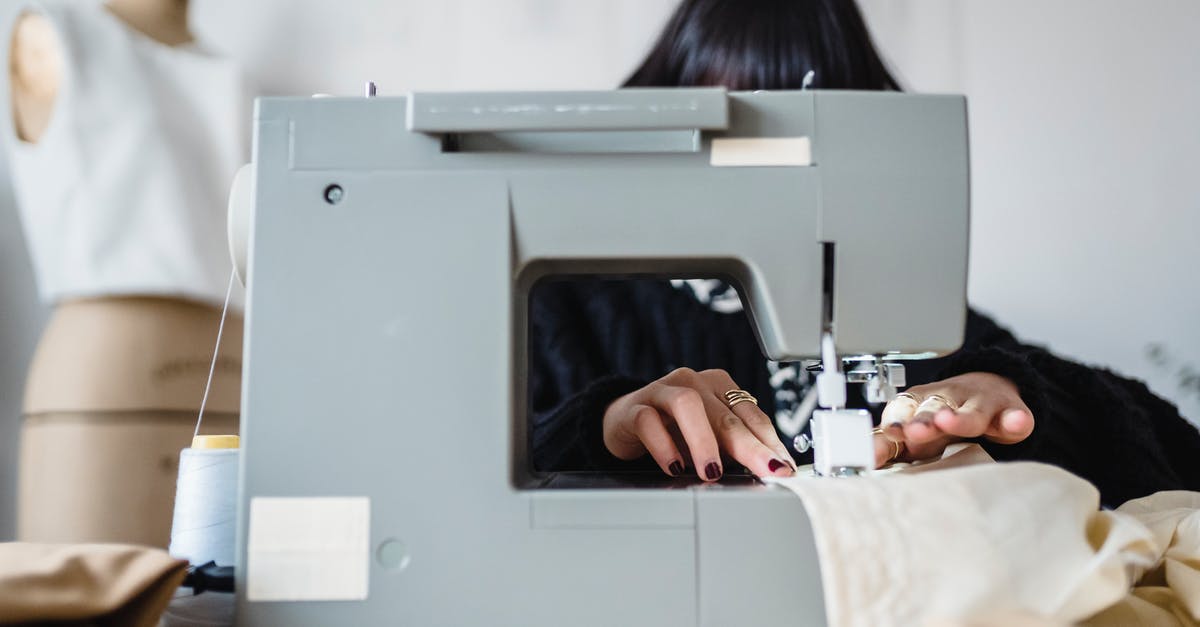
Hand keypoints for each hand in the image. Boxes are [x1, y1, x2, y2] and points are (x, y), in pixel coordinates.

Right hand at [603, 368, 795, 480]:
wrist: (624, 420)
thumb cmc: (673, 430)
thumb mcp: (710, 438)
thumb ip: (734, 450)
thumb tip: (765, 471)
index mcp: (719, 387)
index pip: (752, 415)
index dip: (770, 443)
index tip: (783, 468)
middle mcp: (693, 382)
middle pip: (726, 414)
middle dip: (750, 446)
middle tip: (765, 471)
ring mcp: (663, 391)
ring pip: (687, 405)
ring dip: (703, 441)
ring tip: (712, 472)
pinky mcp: (635, 407)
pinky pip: (649, 422)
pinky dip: (664, 446)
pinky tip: (673, 467)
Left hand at [875, 372, 1034, 466]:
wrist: (987, 388)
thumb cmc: (941, 417)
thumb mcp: (913, 429)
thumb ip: (888, 444)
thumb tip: (865, 459)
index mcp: (918, 405)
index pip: (901, 411)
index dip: (893, 422)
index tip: (886, 434)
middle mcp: (946, 400)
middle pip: (932, 408)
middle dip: (922, 420)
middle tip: (913, 431)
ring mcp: (980, 404)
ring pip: (970, 411)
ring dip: (959, 418)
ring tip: (949, 422)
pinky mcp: (1010, 412)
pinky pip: (1014, 416)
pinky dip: (1015, 420)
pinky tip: (1015, 423)